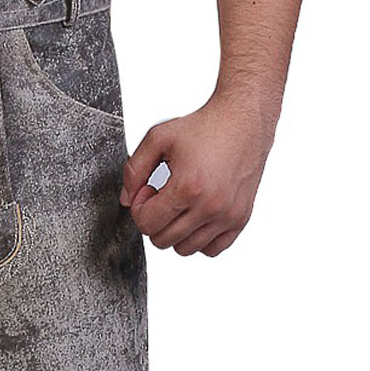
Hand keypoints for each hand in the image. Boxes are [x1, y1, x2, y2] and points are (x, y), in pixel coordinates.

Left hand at [119, 89, 279, 256]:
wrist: (243, 120)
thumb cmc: (203, 127)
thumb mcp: (158, 139)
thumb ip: (133, 170)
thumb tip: (126, 201)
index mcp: (187, 188)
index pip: (146, 224)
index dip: (140, 207)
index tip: (148, 188)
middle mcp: (210, 207)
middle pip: (163, 240)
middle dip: (155, 219)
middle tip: (163, 194)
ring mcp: (228, 216)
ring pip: (185, 249)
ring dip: (176, 230)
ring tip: (181, 203)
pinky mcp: (241, 219)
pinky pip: (212, 250)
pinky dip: (199, 238)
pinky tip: (197, 214)